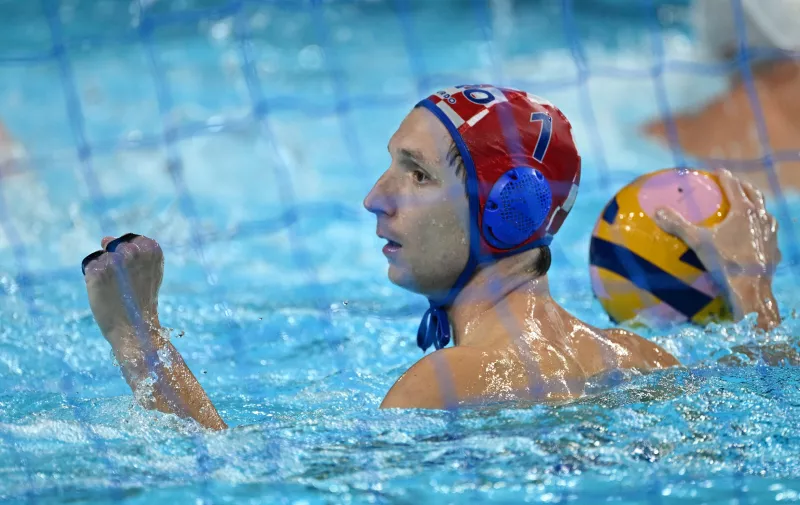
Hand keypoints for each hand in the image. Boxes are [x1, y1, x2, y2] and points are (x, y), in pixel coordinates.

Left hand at [82, 234, 164, 353]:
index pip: (132, 240)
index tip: (135, 275)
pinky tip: (105, 292)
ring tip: (116, 289)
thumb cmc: (143, 302)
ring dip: (104, 271)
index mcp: (151, 248)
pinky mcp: (96, 271)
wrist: (135, 329)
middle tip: (125, 284)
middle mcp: (132, 250)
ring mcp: (114, 260)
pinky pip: (90, 267)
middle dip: (116, 263)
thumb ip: (132, 252)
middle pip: (115, 246)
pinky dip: (94, 279)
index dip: (131, 258)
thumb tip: (104, 238)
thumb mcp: (149, 273)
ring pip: (101, 256)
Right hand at [654, 168, 780, 327]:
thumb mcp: (698, 243)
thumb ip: (678, 225)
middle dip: (745, 187)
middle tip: (736, 184)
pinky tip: (755, 240)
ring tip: (749, 209)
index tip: (719, 171)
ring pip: (766, 214)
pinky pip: (768, 236)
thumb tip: (657, 211)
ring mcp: (771, 235)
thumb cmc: (725, 263)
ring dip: (757, 208)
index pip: (734, 187)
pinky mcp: (774, 252)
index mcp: (744, 211)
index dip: (726, 178)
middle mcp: (762, 218)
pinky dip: (761, 232)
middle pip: (755, 195)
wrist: (751, 290)